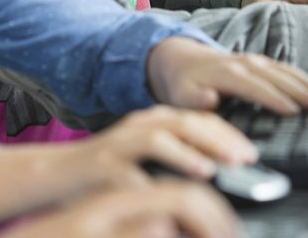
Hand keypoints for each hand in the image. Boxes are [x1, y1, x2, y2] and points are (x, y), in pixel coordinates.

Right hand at [0, 106, 252, 228]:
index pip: (197, 118)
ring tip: (214, 167)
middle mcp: (138, 125)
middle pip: (184, 121)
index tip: (252, 153)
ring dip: (189, 150)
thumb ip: (178, 154)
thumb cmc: (107, 172)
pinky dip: (153, 176)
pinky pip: (131, 169)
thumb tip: (219, 166)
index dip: (227, 133)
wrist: (55, 176)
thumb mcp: (147, 157)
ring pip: (158, 137)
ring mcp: (118, 143)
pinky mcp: (101, 165)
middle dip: (218, 139)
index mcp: (153, 121)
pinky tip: (166, 189)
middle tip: (246, 158)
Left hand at [147, 37, 307, 114]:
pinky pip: (286, 69)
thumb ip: (194, 100)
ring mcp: (254, 60)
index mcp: (225, 73)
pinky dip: (304, 79)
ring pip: (286, 71)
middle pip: (277, 76)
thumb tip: (209, 99)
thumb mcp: (180, 96)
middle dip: (301, 91)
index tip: (293, 112)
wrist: (181, 59)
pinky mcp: (261, 62)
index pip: (254, 86)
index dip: (273, 99)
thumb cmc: (183, 85)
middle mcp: (243, 62)